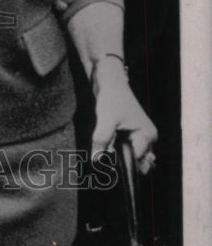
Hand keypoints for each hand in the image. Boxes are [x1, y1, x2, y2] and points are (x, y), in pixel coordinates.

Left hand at [91, 57, 157, 173]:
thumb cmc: (112, 98)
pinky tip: (105, 145)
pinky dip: (115, 148)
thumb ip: (102, 140)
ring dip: (116, 154)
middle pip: (133, 158)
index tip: (106, 164)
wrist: (110, 81)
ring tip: (104, 148)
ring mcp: (140, 135)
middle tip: (104, 158)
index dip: (120, 163)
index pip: (135, 159)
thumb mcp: (105, 120)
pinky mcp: (131, 132)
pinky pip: (124, 147)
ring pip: (127, 154)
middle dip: (119, 160)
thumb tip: (97, 160)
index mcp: (147, 135)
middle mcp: (148, 137)